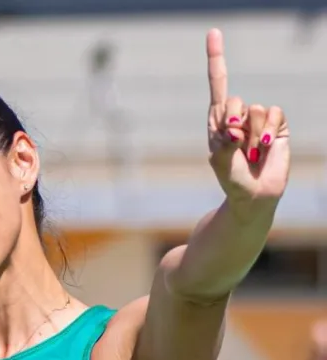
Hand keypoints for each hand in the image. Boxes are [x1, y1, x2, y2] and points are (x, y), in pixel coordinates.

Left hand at [206, 28, 289, 205]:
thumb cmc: (231, 179)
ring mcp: (257, 120)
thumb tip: (234, 126)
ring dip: (251, 134)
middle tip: (235, 145)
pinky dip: (268, 130)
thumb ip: (222, 142)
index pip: (218, 84)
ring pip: (254, 108)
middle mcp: (237, 115)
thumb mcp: (219, 161)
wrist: (254, 195)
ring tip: (251, 152)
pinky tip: (265, 146)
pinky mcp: (277, 125)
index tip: (214, 32)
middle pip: (234, 99)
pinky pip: (273, 113)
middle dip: (232, 122)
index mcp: (218, 120)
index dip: (216, 58)